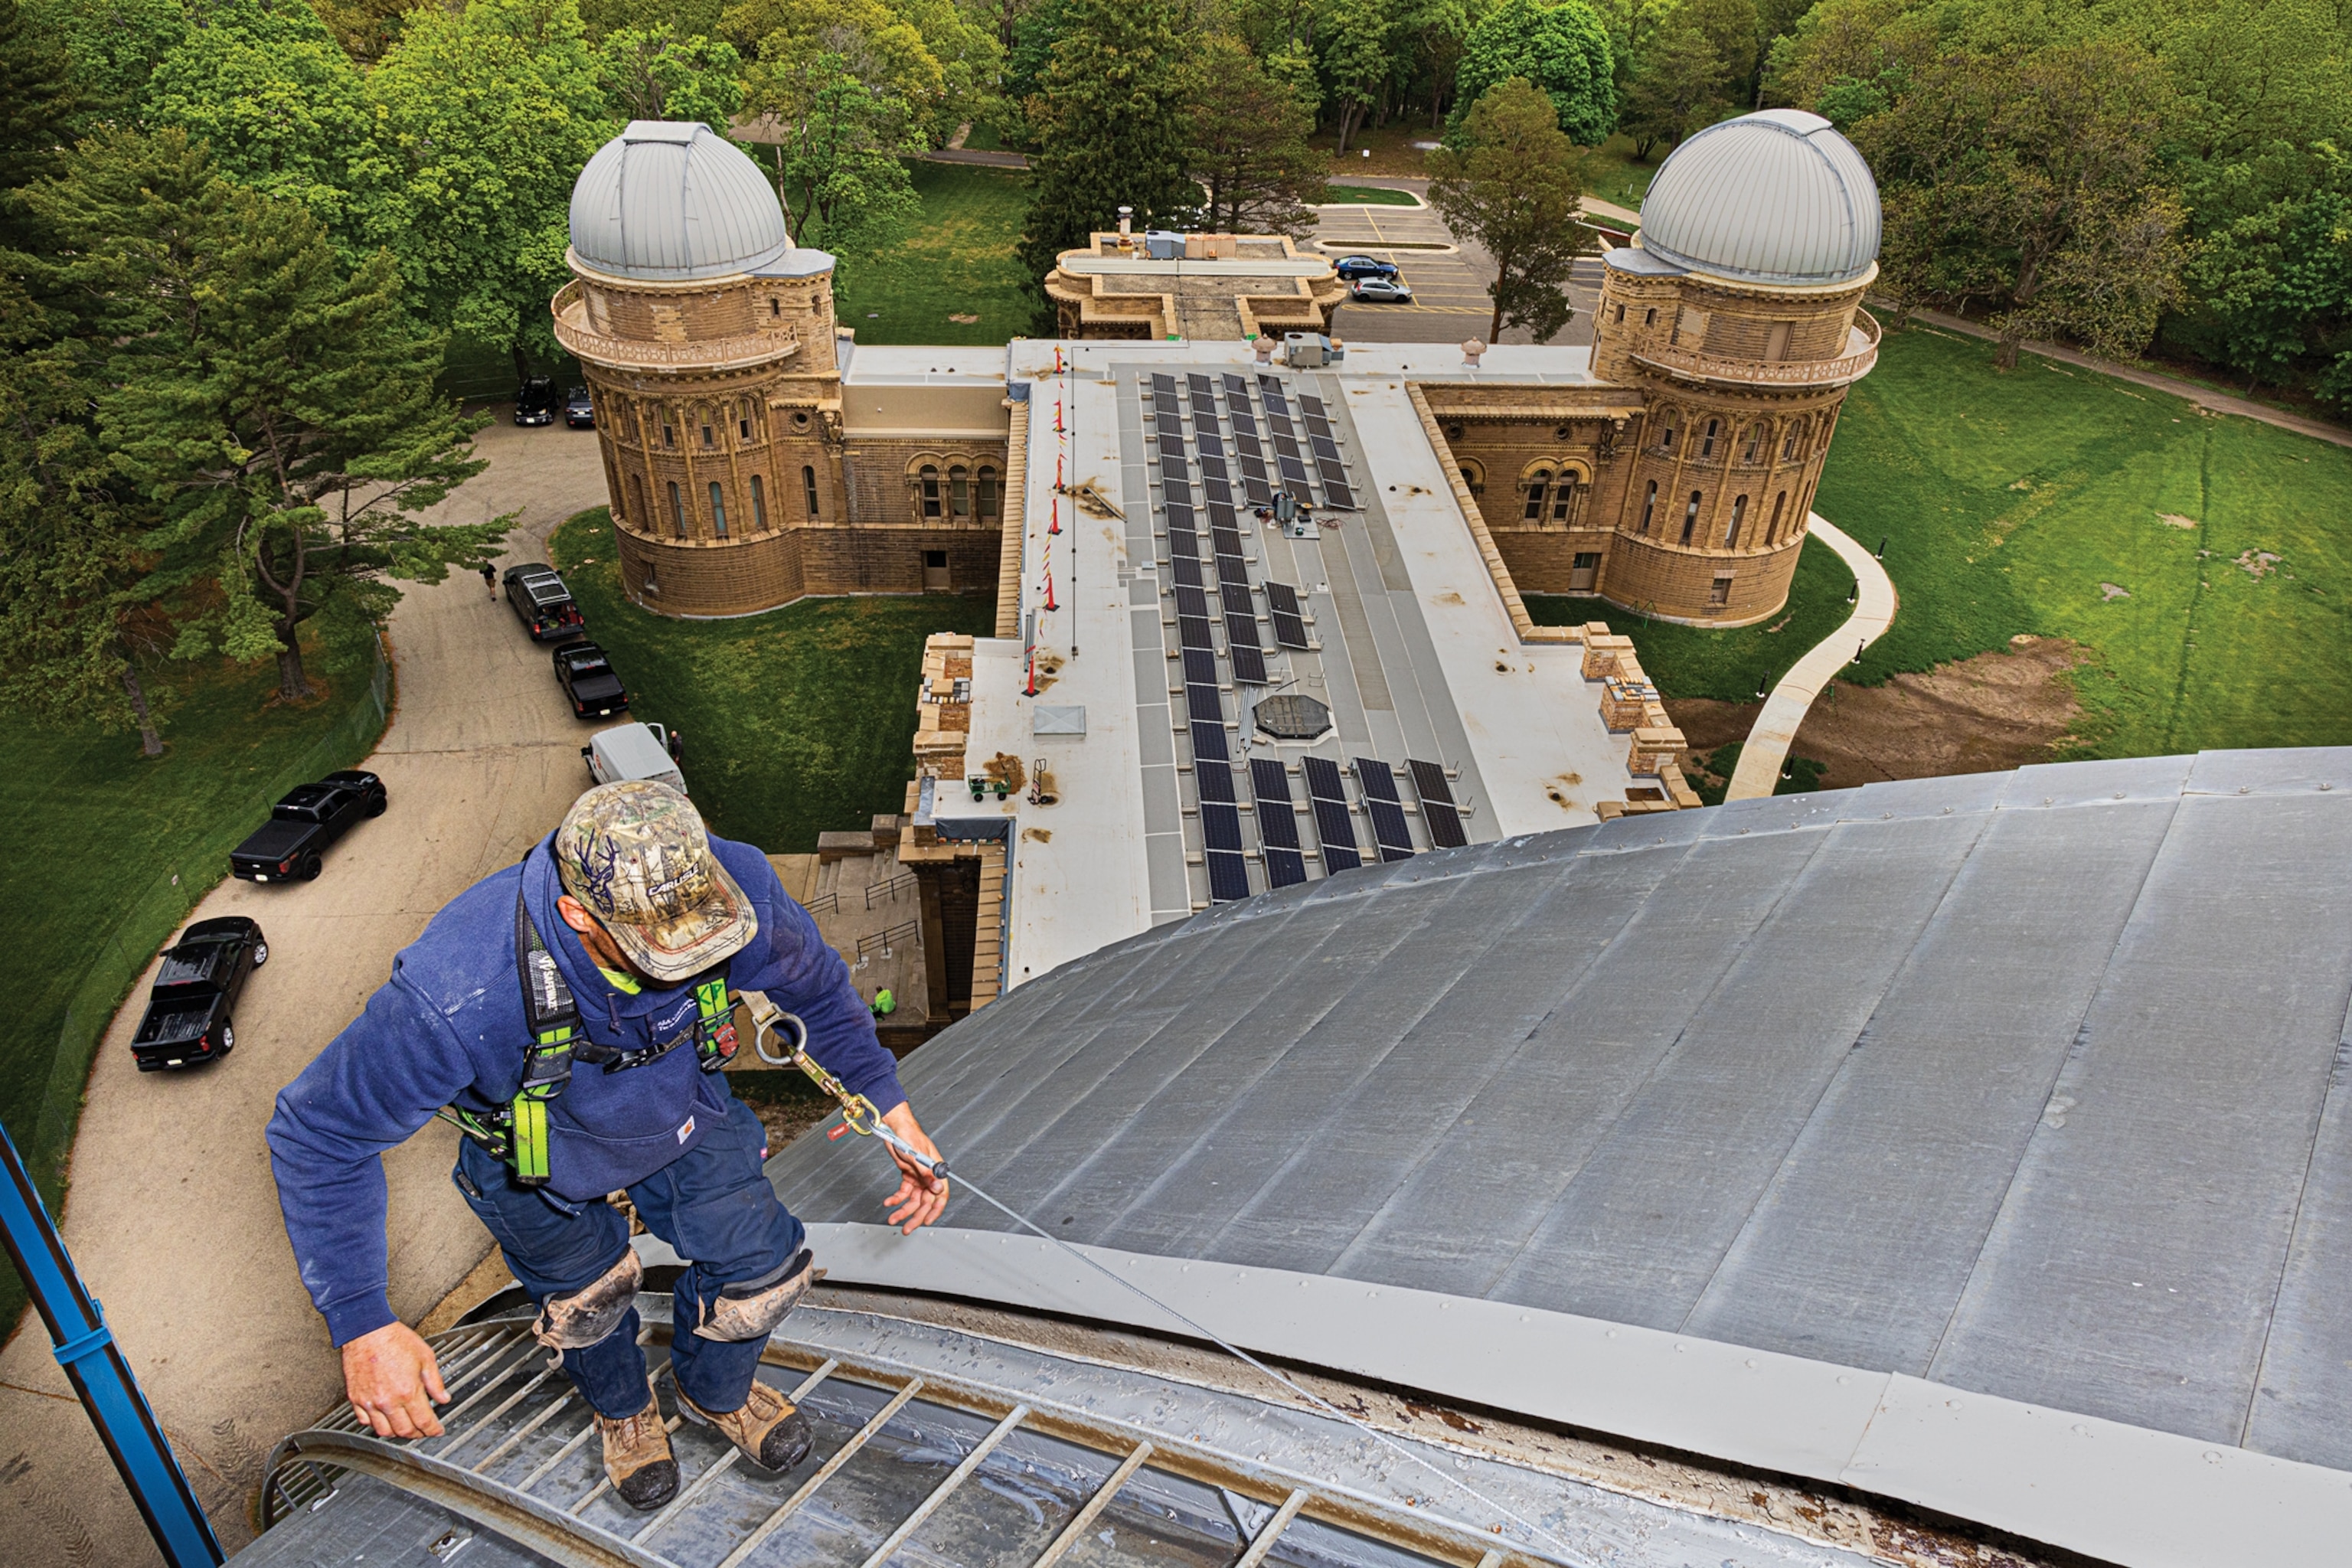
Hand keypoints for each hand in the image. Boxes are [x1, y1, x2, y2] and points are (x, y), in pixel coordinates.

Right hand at [341, 1321, 448, 1438]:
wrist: (367, 1330)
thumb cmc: (395, 1339)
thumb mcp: (425, 1357)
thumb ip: (435, 1381)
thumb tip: (444, 1398)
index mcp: (407, 1391)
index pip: (423, 1421)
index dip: (433, 1430)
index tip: (437, 1431)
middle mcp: (388, 1400)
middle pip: (404, 1430)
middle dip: (417, 1434)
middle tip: (423, 1430)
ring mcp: (369, 1401)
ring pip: (383, 1431)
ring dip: (397, 1433)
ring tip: (405, 1427)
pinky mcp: (355, 1399)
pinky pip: (365, 1421)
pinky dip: (375, 1425)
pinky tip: (384, 1419)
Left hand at [880, 1103, 949, 1233]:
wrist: (893, 1127)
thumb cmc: (908, 1135)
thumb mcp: (916, 1156)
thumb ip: (927, 1174)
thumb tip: (938, 1189)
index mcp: (936, 1170)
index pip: (941, 1194)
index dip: (936, 1210)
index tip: (927, 1221)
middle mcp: (927, 1175)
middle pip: (925, 1201)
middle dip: (916, 1216)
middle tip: (907, 1228)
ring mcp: (917, 1176)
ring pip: (912, 1200)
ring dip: (903, 1210)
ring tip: (893, 1218)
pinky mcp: (907, 1176)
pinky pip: (902, 1193)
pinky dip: (895, 1199)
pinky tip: (889, 1202)